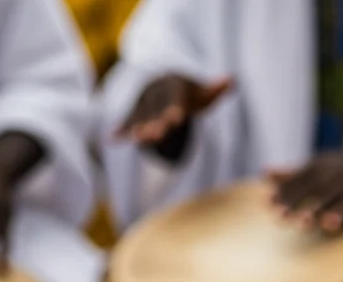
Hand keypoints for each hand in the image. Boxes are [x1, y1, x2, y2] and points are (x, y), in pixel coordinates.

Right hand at [117, 74, 232, 146]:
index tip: (177, 118)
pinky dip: (120, 130)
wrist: (165, 81)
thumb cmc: (189, 93)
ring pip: (141, 117)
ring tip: (138, 139)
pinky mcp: (136, 113)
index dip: (176, 108)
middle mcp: (157, 94)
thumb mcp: (203, 92)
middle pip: (157, 110)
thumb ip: (215, 90)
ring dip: (138, 127)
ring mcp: (145, 103)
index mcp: (174, 88)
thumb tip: (231, 81)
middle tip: (157, 135)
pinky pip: (127, 121)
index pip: (175, 99)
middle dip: (157, 122)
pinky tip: (111, 139)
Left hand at [269, 153, 342, 232]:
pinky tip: (329, 226)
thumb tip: (264, 172)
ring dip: (314, 209)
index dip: (282, 192)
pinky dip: (339, 214)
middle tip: (278, 217)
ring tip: (301, 224)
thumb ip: (293, 172)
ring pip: (328, 197)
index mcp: (318, 165)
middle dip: (294, 201)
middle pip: (309, 187)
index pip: (296, 178)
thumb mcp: (320, 165)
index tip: (266, 204)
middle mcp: (331, 171)